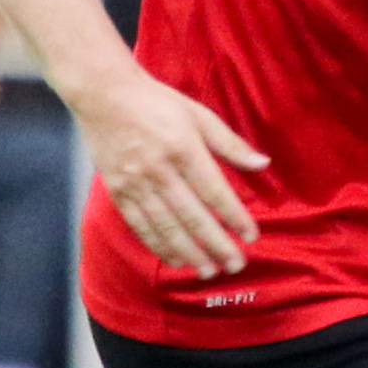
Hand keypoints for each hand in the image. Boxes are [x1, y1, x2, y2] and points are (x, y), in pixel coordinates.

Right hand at [76, 65, 267, 276]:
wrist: (104, 96)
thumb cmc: (158, 103)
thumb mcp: (200, 116)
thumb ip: (231, 144)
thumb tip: (263, 165)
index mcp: (184, 150)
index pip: (215, 192)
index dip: (234, 217)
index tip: (251, 236)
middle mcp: (159, 171)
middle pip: (192, 216)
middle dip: (216, 244)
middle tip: (236, 265)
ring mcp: (135, 183)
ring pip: (165, 226)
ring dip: (189, 252)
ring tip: (209, 271)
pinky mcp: (117, 191)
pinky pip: (140, 225)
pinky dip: (158, 245)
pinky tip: (175, 260)